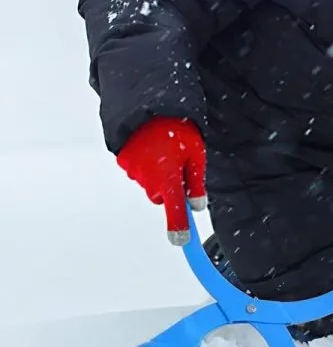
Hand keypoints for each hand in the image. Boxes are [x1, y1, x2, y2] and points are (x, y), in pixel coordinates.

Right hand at [116, 116, 206, 244]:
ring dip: (157, 173)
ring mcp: (132, 169)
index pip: (174, 209)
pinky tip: (150, 146)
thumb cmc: (179, 128)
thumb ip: (196, 183)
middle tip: (178, 164)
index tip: (180, 242)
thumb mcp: (196, 154)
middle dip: (169, 187)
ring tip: (164, 148)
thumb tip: (197, 208)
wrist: (149, 103)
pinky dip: (144, 164)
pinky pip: (137, 172)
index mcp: (168, 176)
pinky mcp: (122, 160)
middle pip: (161, 196)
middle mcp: (147, 177)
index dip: (178, 226)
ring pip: (149, 183)